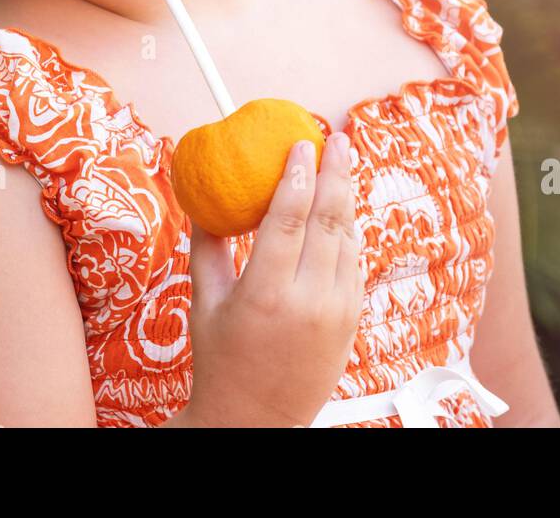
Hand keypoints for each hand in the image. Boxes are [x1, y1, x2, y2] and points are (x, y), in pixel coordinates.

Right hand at [182, 132, 363, 427]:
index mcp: (265, 294)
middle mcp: (308, 301)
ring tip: (340, 164)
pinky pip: (354, 263)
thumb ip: (207, 247)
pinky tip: (340, 211)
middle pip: (330, 220)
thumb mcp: (204, 302)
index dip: (297, 176)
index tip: (300, 145)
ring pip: (349, 239)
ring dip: (345, 198)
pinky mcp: (352, 320)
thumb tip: (205, 198)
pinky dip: (348, 232)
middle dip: (336, 172)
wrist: (256, 420)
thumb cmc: (222, 361)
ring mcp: (337, 312)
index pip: (289, 220)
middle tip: (335, 139)